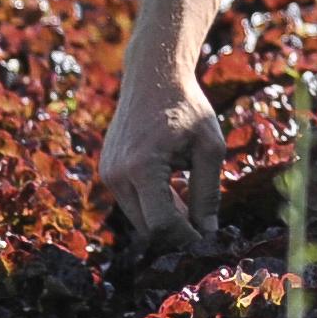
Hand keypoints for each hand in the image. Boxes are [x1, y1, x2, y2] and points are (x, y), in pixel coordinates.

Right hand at [102, 68, 226, 248]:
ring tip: (193, 201)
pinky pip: (132, 202)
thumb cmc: (187, 107)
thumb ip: (208, 192)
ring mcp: (108, 174)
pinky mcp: (107, 171)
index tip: (209, 241)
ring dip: (166, 218)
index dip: (187, 238)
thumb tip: (209, 232)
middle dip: (177, 232)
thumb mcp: (209, 147)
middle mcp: (116, 175)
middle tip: (206, 228)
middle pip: (147, 227)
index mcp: (142, 168)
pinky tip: (177, 189)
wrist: (153, 76)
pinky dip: (154, 204)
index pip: (162, 224)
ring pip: (139, 218)